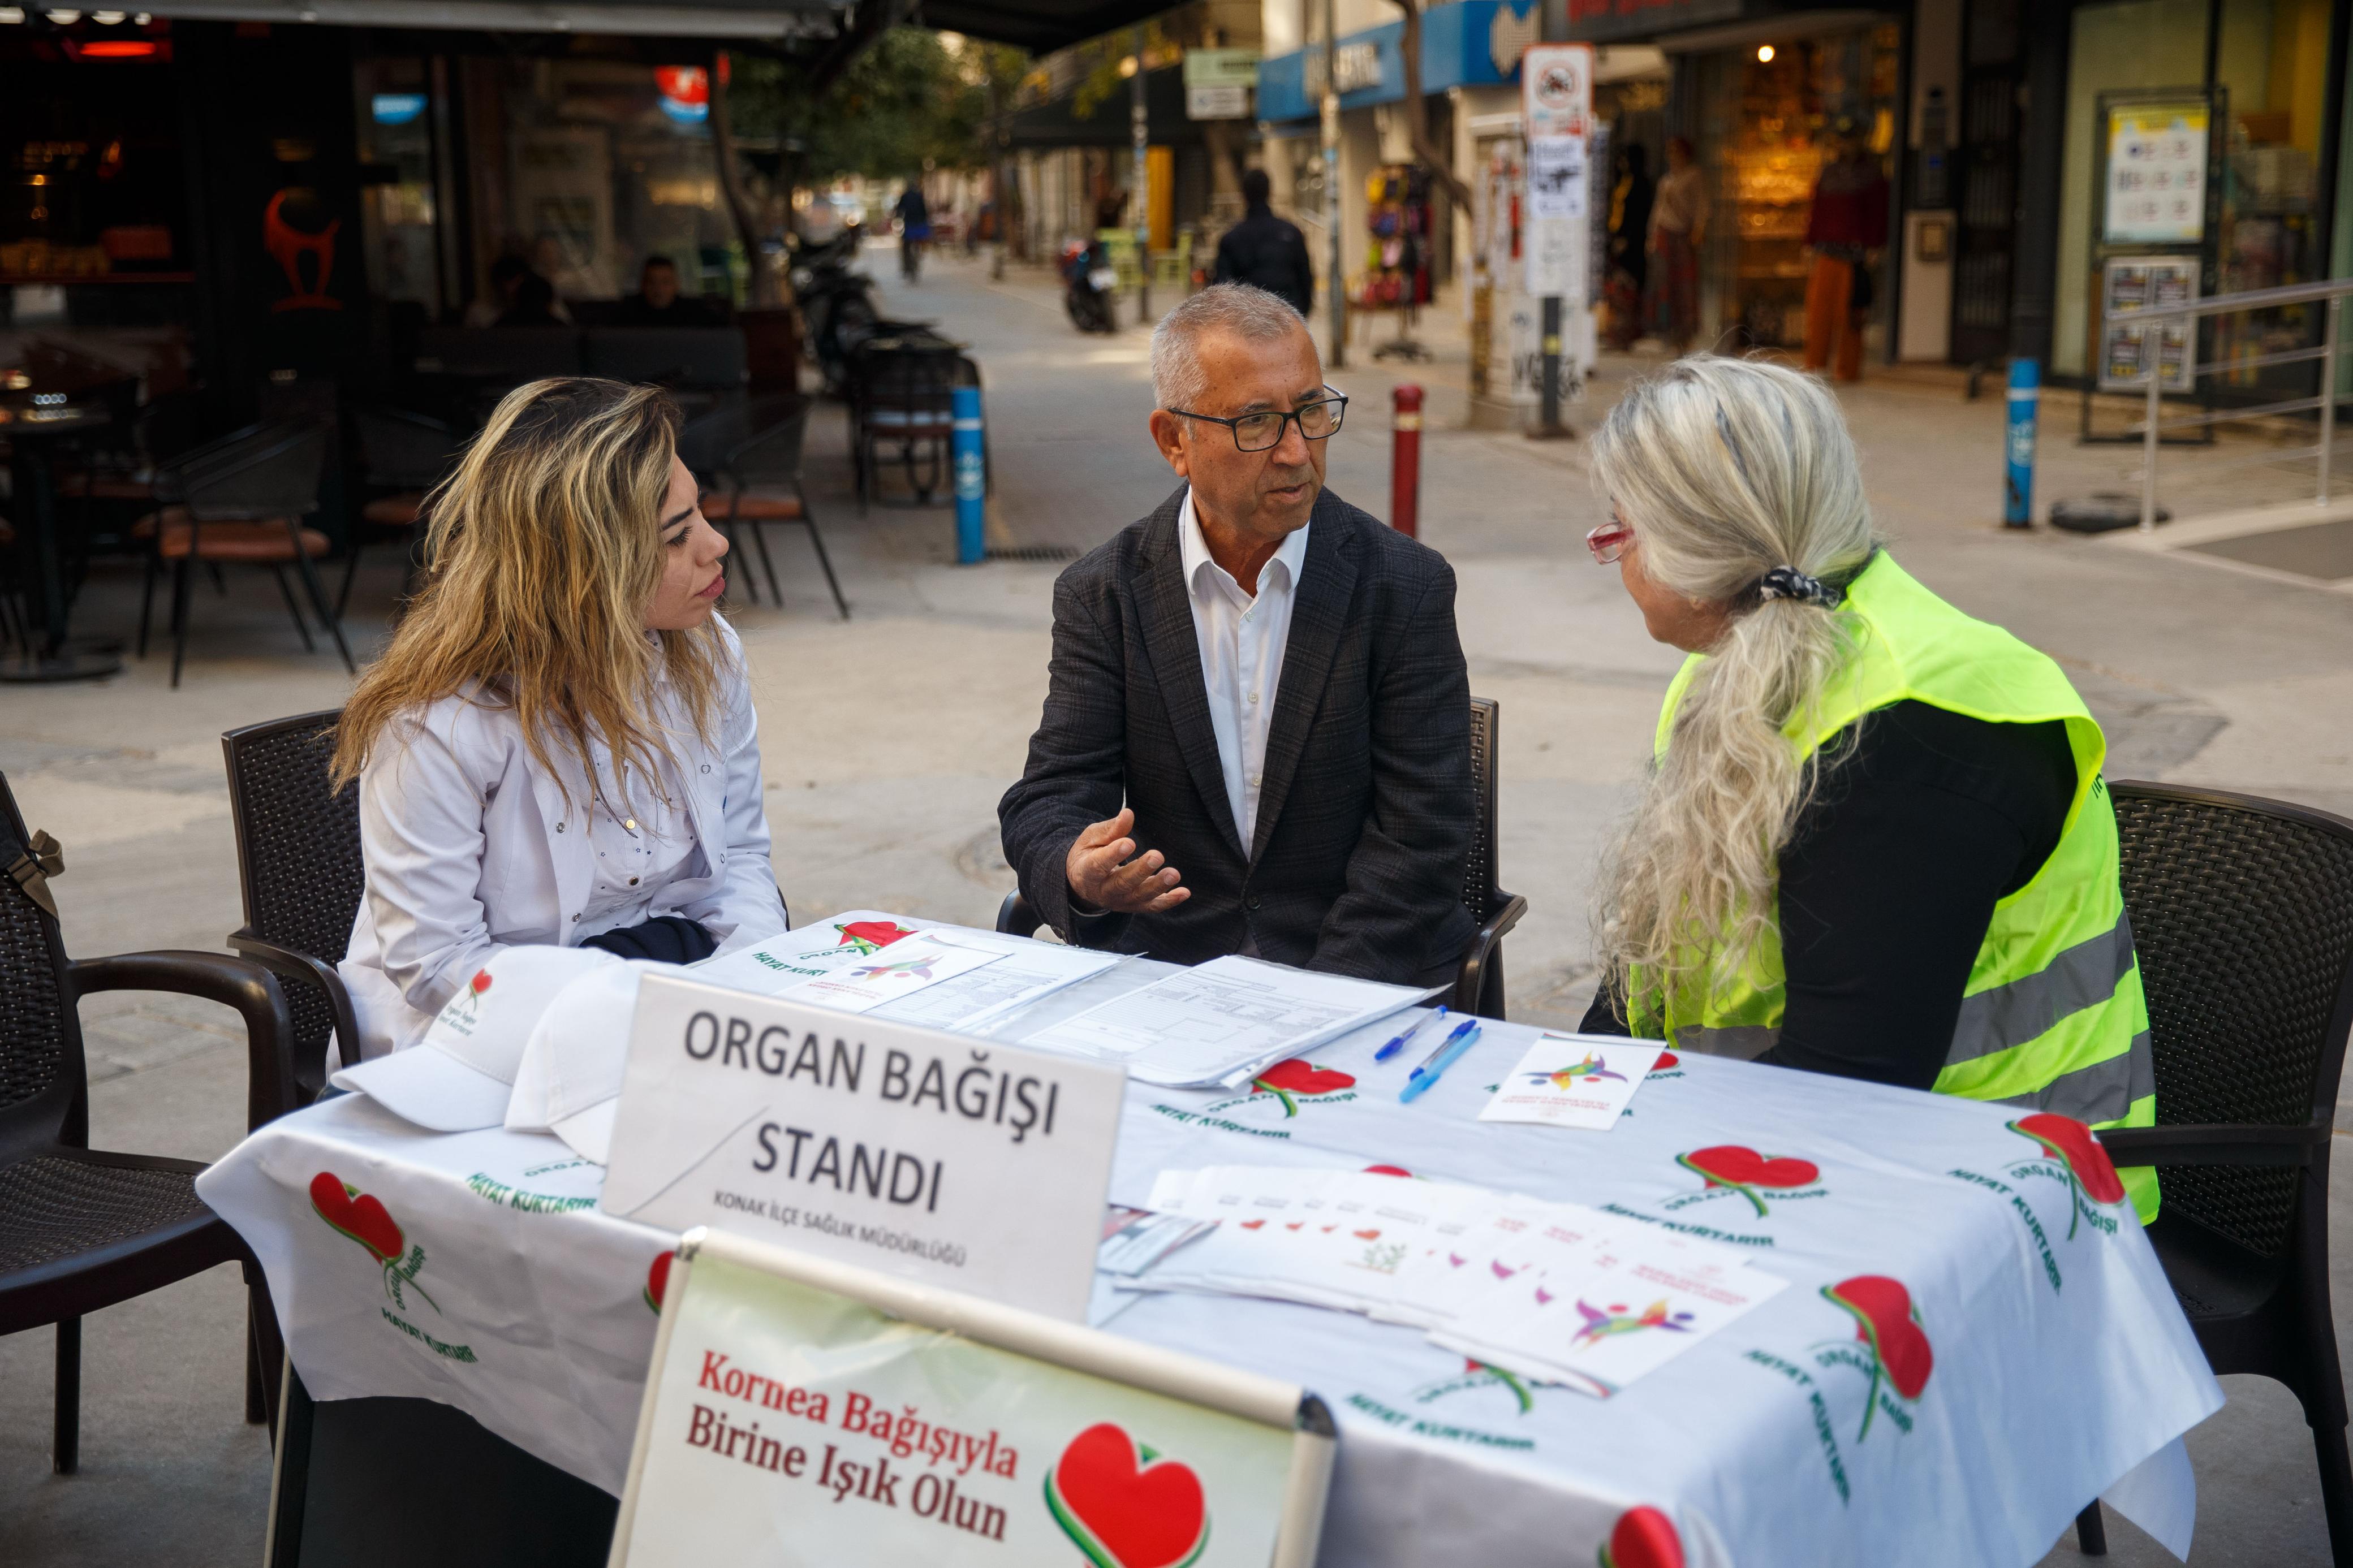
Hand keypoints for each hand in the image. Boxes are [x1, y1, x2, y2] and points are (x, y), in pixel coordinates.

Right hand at [1065, 808, 1189, 914]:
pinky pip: (1153, 906)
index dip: (1113, 855)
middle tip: (1157, 856)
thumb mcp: (1091, 839)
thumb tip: (1128, 814)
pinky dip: (1169, 901)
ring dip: (1158, 886)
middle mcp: (1103, 891)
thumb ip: (1110, 829)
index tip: (1129, 842)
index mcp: (1086, 872)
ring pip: (1140, 896)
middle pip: (1122, 884)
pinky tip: (1184, 892)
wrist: (1084, 884)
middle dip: (1141, 871)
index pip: (1098, 865)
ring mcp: (1120, 901)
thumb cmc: (1089, 854)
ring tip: (1174, 874)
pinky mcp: (1136, 905)